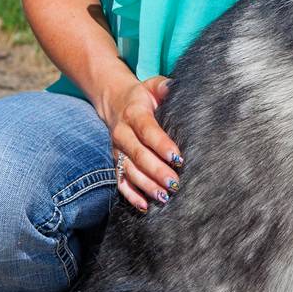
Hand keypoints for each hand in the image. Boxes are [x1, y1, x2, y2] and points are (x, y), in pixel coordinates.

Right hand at [100, 72, 183, 212]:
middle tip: (175, 183)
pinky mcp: (116, 162)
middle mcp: (122, 134)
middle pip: (138, 155)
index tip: (178, 158)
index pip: (148, 131)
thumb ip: (163, 86)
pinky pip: (120, 182)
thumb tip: (173, 86)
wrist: (115, 102)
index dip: (162, 145)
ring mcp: (117, 151)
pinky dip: (131, 196)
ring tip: (164, 197)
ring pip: (130, 171)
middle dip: (156, 171)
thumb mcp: (152, 85)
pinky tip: (145, 206)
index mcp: (134, 114)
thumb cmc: (142, 96)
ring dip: (146, 186)